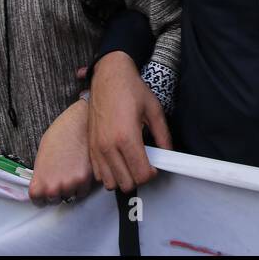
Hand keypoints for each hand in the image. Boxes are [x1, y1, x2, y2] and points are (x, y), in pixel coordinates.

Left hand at [29, 98, 93, 204]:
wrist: (78, 123)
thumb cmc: (59, 135)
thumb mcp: (42, 156)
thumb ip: (42, 175)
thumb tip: (45, 185)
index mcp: (39, 182)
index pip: (38, 201)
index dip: (42, 196)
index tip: (46, 191)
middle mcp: (54, 188)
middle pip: (55, 200)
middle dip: (58, 191)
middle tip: (61, 177)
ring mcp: (70, 185)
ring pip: (71, 196)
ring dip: (71, 188)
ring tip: (72, 172)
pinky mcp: (86, 180)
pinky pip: (84, 191)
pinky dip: (83, 185)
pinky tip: (81, 171)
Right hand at [88, 51, 171, 192]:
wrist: (108, 76)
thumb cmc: (130, 89)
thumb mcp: (154, 109)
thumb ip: (163, 135)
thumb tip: (168, 153)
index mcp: (126, 137)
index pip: (141, 174)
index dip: (152, 173)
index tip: (155, 164)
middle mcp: (109, 146)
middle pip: (127, 183)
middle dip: (139, 177)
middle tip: (144, 164)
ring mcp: (97, 148)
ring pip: (111, 183)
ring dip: (123, 178)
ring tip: (131, 163)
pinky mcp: (90, 146)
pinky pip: (99, 174)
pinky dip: (110, 174)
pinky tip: (118, 161)